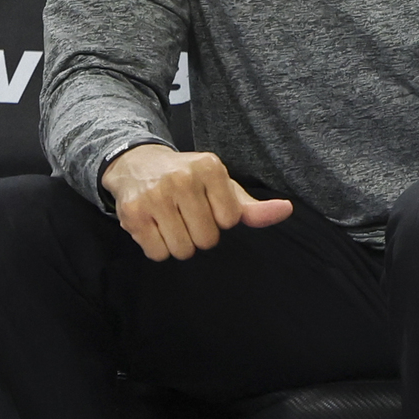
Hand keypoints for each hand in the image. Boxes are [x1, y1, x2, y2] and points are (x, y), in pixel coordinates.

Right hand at [101, 144, 292, 261]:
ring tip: (171, 222)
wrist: (137, 164)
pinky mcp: (132, 214)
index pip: (230, 220)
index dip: (219, 220)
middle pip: (207, 239)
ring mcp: (155, 196)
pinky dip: (158, 248)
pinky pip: (157, 253)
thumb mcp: (222, 186)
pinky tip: (154, 227)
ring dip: (179, 244)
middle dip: (199, 235)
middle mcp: (182, 178)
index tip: (206, 206)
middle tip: (186, 216)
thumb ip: (252, 206)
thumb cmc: (188, 180)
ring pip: (182, 249)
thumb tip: (286, 210)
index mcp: (210, 168)